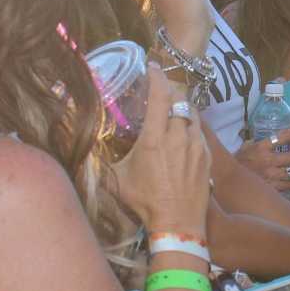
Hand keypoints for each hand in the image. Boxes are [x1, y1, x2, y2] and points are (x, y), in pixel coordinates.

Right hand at [113, 66, 210, 231]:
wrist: (179, 224)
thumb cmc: (145, 203)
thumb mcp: (118, 181)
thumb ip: (102, 163)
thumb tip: (82, 154)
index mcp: (155, 138)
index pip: (160, 96)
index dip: (157, 76)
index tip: (152, 66)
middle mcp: (178, 136)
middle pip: (179, 101)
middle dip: (169, 92)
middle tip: (160, 91)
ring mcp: (196, 145)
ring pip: (191, 115)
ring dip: (181, 110)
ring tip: (172, 113)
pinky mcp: (207, 155)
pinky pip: (199, 132)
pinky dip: (190, 127)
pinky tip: (183, 135)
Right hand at [235, 127, 289, 191]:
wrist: (227, 180)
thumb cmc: (236, 163)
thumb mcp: (244, 149)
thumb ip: (253, 143)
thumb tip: (258, 140)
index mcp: (262, 147)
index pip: (283, 136)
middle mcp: (269, 159)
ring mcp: (271, 174)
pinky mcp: (271, 187)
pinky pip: (288, 185)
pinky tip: (289, 182)